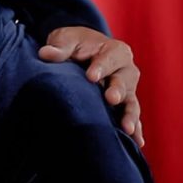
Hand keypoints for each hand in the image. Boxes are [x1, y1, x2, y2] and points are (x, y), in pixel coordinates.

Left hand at [39, 25, 143, 145]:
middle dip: (117, 90)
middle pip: (124, 81)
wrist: (82, 54)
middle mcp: (126, 70)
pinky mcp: (124, 106)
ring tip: (127, 128)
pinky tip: (137, 143)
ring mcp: (127, 90)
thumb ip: (60, 47)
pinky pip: (130, 117)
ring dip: (129, 115)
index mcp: (114, 50)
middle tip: (111, 99)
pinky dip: (135, 130)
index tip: (91, 77)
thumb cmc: (75, 45)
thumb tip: (45, 53)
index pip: (109, 57)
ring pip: (131, 102)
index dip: (101, 66)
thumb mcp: (67, 40)